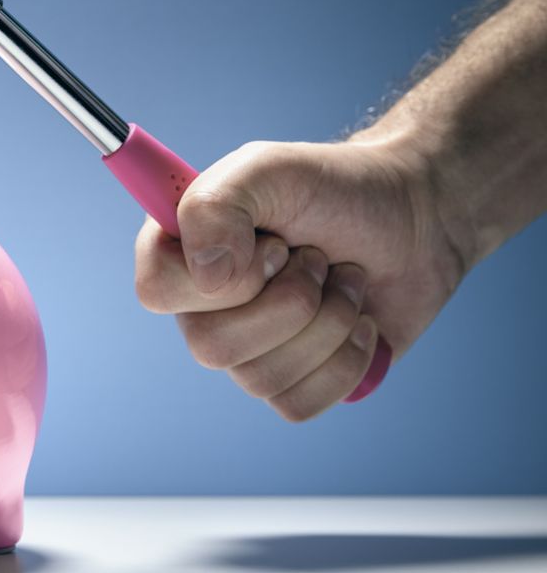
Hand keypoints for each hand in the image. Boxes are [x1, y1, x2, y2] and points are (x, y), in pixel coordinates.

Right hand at [134, 137, 466, 420]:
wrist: (416, 218)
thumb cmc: (337, 188)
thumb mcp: (269, 168)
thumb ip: (214, 205)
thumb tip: (209, 280)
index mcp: (182, 251)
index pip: (156, 292)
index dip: (221, 277)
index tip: (272, 243)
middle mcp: (203, 306)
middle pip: (209, 348)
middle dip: (290, 301)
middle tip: (317, 258)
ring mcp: (246, 350)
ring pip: (258, 380)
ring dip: (326, 323)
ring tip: (345, 281)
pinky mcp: (292, 383)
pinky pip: (296, 404)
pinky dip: (344, 361)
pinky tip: (358, 323)